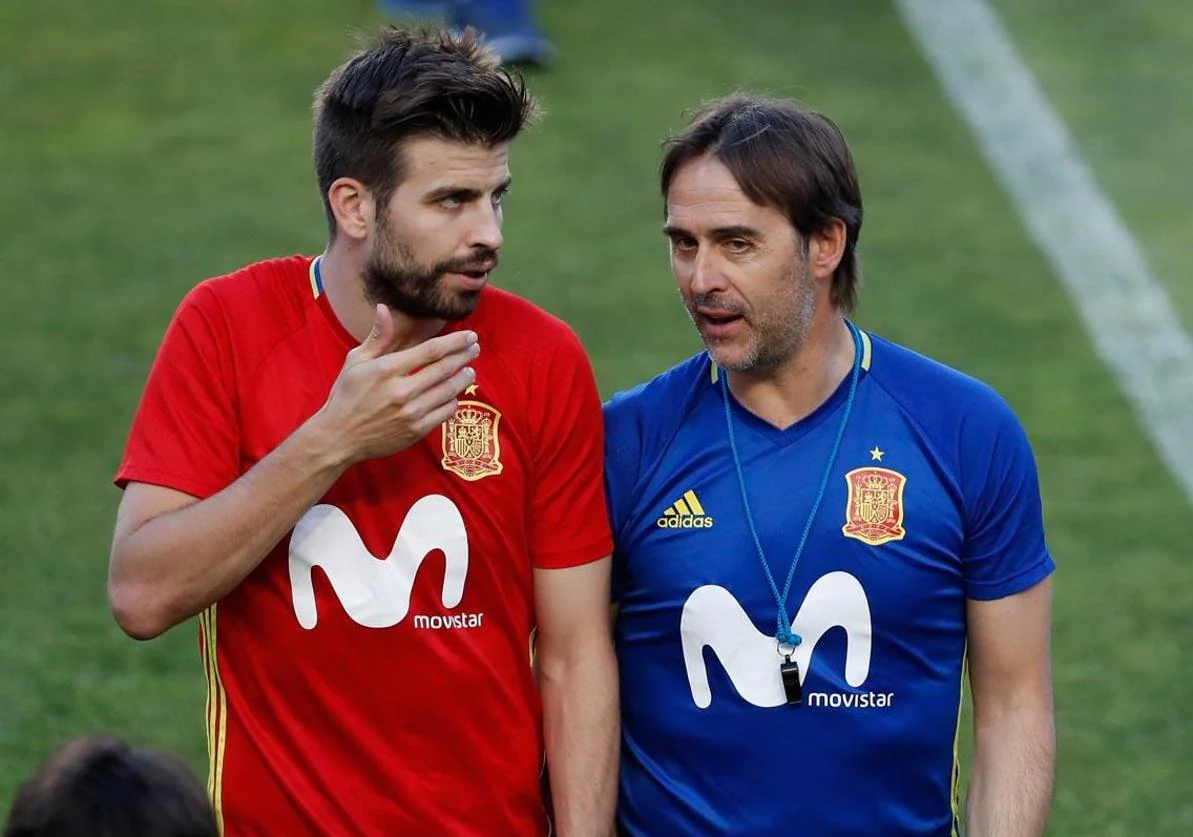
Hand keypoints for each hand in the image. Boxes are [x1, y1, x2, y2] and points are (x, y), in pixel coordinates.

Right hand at [316, 304, 479, 464]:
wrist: (338, 437)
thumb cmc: (346, 396)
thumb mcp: (355, 362)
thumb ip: (377, 337)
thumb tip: (383, 308)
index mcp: (387, 369)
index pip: (431, 351)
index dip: (455, 342)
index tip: (469, 336)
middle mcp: (401, 391)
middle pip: (444, 369)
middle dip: (464, 356)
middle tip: (475, 349)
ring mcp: (410, 413)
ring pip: (448, 391)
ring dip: (463, 379)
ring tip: (470, 371)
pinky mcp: (416, 431)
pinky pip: (445, 413)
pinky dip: (453, 402)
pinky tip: (454, 395)